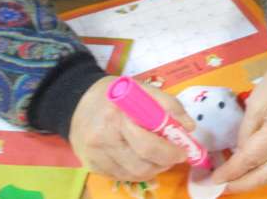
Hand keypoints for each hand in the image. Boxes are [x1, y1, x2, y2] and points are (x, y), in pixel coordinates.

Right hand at [70, 76, 194, 180]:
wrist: (77, 101)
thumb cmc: (114, 94)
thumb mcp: (142, 89)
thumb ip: (168, 104)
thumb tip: (189, 126)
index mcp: (117, 116)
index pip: (147, 145)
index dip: (169, 152)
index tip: (183, 150)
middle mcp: (103, 139)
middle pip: (141, 165)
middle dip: (164, 163)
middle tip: (175, 156)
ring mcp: (95, 155)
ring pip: (132, 175)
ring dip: (153, 170)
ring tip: (160, 158)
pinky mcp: (91, 166)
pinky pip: (121, 177)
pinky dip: (137, 172)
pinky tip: (142, 160)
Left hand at [211, 52, 266, 192]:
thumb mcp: (256, 100)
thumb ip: (246, 130)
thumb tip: (239, 152)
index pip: (251, 158)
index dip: (231, 171)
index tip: (214, 179)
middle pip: (266, 174)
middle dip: (242, 185)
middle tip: (221, 187)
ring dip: (254, 181)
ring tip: (234, 182)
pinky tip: (253, 171)